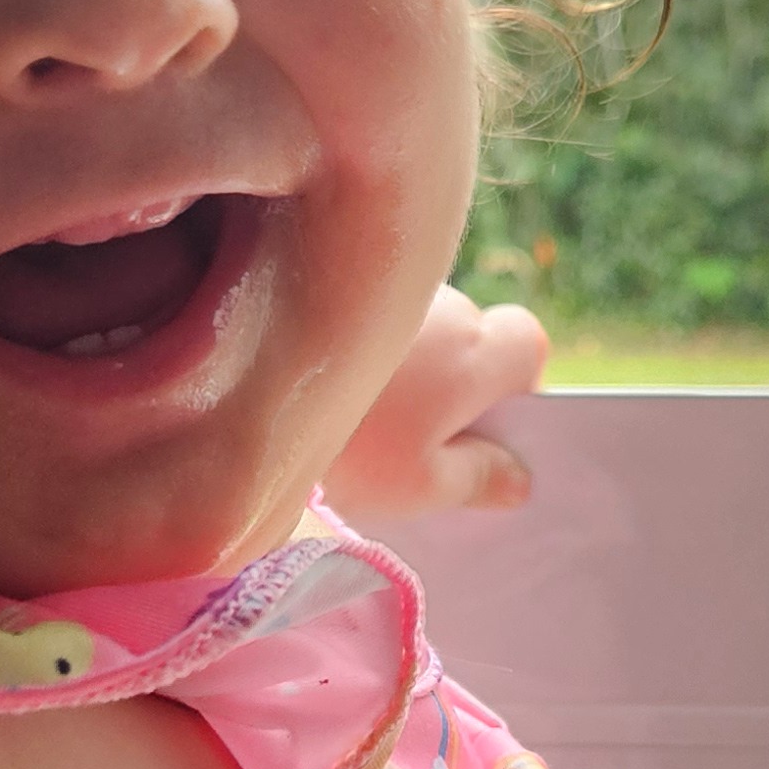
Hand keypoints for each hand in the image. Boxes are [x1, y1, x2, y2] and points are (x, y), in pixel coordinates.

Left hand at [324, 286, 548, 520]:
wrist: (239, 402)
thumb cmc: (348, 452)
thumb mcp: (421, 486)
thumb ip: (479, 479)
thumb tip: (519, 478)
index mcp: (477, 350)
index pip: (529, 345)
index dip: (516, 385)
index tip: (481, 426)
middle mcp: (443, 303)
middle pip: (471, 332)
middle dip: (455, 375)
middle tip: (415, 433)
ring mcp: (389, 287)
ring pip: (417, 324)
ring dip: (404, 359)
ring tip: (360, 413)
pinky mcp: (334, 281)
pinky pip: (366, 313)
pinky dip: (358, 344)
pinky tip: (323, 388)